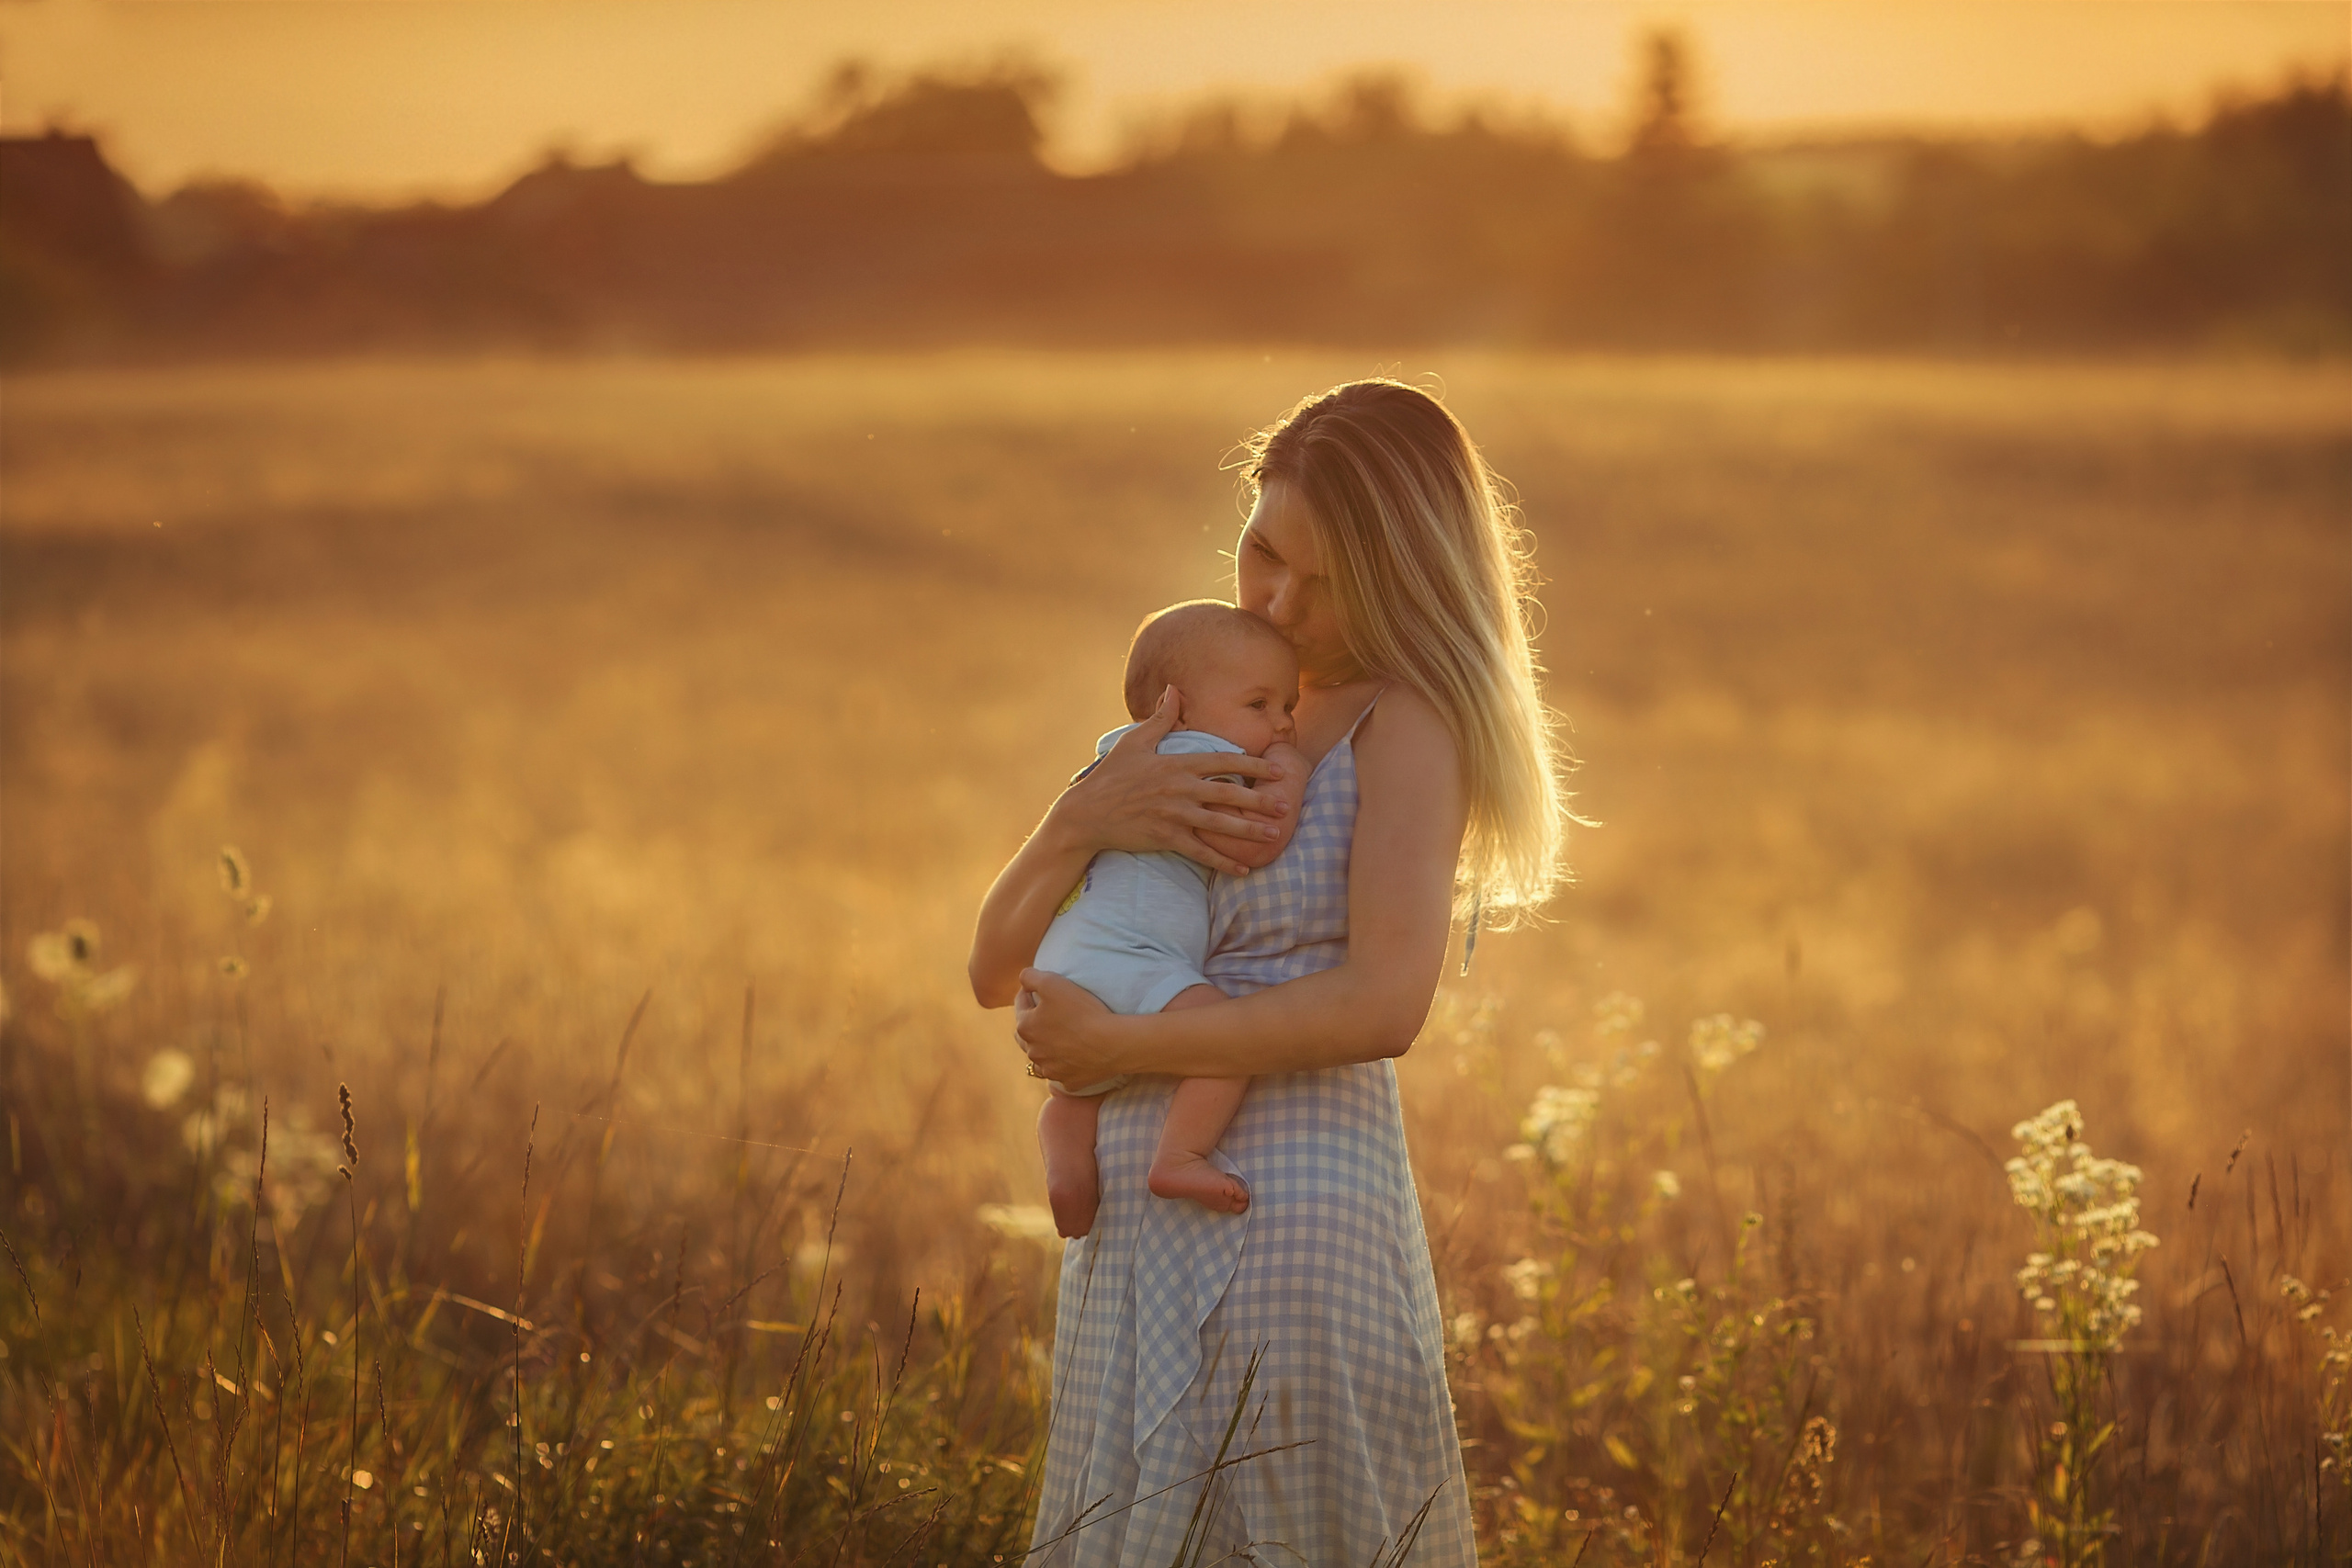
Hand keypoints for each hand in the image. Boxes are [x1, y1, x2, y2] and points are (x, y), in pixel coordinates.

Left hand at [1016, 969, 1117, 1085]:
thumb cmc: (1082, 1011)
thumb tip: (1023, 978)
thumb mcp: (1053, 982)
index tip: (1036, 988)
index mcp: (1025, 1027)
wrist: (1111, 1044)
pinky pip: (1061, 1072)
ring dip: (1044, 1047)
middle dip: (1031, 1022)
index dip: (1028, 993)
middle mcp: (1033, 1052)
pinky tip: (1071, 1057)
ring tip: (1055, 1038)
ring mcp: (1051, 1069)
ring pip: (1040, 1057)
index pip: (1021, 1005)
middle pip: (1026, 1034)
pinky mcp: (1069, 1081)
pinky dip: (1063, 1064)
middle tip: (1043, 1013)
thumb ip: (1030, 976)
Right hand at [1056, 686, 1290, 877]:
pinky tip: (1244, 868)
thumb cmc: (1111, 775)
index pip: (1223, 762)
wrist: (1086, 813)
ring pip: (1220, 824)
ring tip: (1275, 835)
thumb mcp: (1135, 741)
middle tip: (1287, 805)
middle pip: (1229, 793)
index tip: (1277, 769)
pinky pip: (1202, 852)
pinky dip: (1223, 861)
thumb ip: (1161, 717)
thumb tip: (1174, 688)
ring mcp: (1174, 815)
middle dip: (1260, 800)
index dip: (1253, 765)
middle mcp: (1180, 789)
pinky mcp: (1166, 838)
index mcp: (1177, 764)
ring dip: (1250, 830)